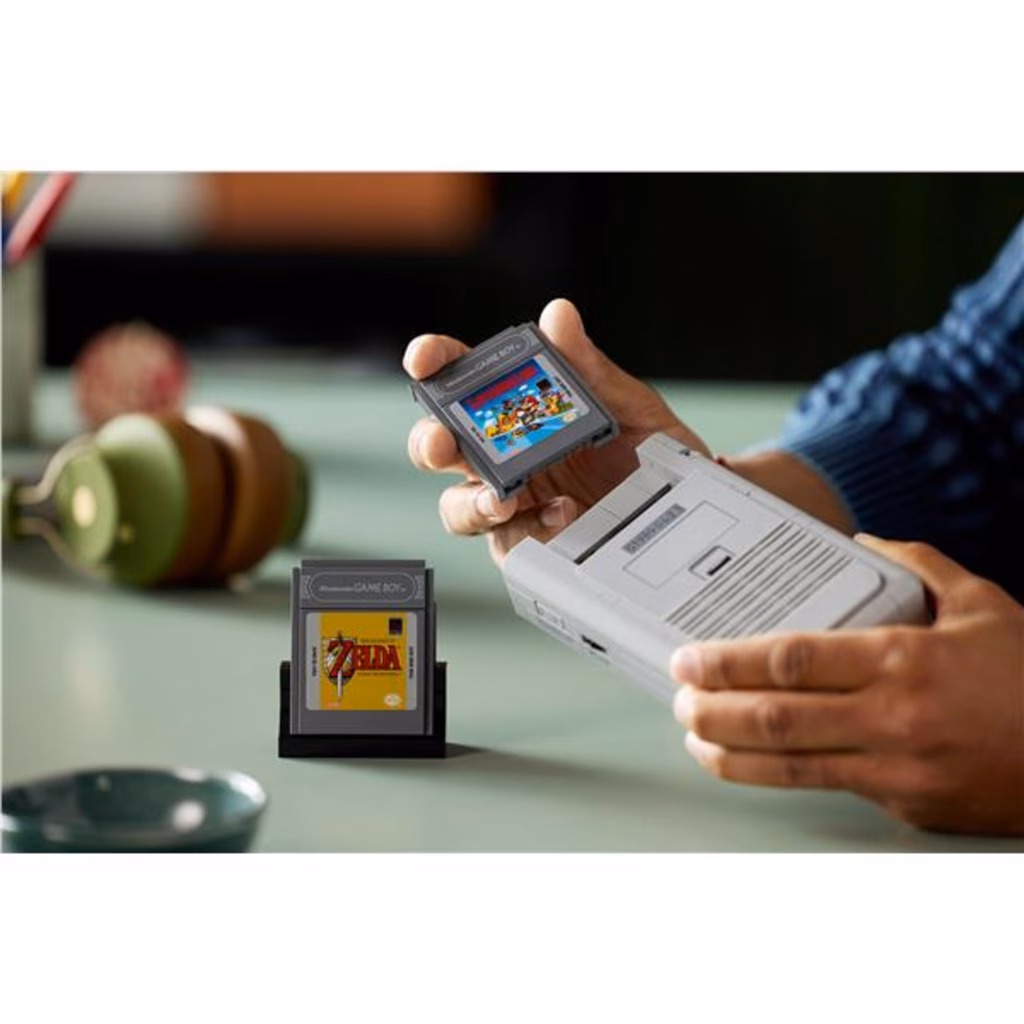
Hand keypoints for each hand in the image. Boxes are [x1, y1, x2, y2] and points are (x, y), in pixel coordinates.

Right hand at [404, 298, 709, 563]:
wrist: (691, 513)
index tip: (423, 358)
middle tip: (444, 440)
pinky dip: (527, 528)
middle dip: (431, 441)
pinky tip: (561, 512)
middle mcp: (506, 457)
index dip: (436, 365)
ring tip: (502, 497)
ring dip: (469, 501)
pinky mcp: (531, 545)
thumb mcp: (633, 407)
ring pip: (458, 505)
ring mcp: (515, 504)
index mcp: (521, 411)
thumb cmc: (656, 458)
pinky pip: (508, 542)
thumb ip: (591, 368)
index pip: (463, 381)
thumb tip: (559, 317)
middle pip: (441, 447)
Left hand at [671, 535, 1023, 835]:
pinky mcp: (906, 805)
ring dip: (732, 755)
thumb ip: (918, 565)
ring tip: (697, 739)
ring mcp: (897, 769)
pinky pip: (831, 788)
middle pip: (776, 718)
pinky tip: (754, 764)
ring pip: (791, 767)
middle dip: (713, 710)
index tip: (689, 660)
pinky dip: (783, 776)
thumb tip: (865, 542)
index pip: (790, 661)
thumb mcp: (981, 603)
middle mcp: (892, 717)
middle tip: (677, 699)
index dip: (728, 663)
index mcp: (902, 659)